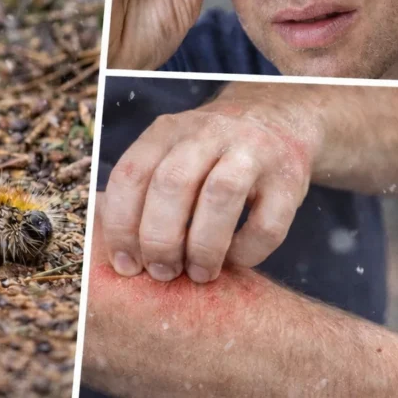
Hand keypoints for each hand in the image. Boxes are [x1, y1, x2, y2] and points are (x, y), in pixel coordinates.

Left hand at [102, 87, 320, 282]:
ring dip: (203, 246)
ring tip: (198, 275)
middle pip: (171, 184)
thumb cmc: (209, 156)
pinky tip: (235, 260)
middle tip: (161, 273)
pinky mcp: (289, 177)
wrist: (280, 123)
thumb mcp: (171, 153)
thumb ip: (142, 187)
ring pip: (220, 195)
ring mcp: (252, 150)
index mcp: (167, 130)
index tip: (124, 264)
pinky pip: (267, 222)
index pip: (131, 174)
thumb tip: (108, 242)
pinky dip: (247, 251)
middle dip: (159, 239)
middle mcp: (207, 133)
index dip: (121, 224)